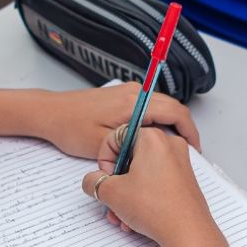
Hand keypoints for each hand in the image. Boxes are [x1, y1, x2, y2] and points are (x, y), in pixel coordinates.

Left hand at [36, 84, 199, 160]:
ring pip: (163, 108)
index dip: (190, 131)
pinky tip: (152, 141)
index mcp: (133, 103)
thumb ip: (132, 147)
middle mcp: (134, 93)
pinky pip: (150, 107)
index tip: (195, 149)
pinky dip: (158, 122)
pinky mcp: (123, 96)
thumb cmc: (70, 127)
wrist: (50, 113)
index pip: (176, 112)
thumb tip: (154, 152)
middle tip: (188, 153)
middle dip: (184, 130)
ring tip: (171, 150)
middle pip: (174, 108)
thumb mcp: (102, 144)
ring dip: (171, 126)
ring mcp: (129, 92)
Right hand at [81, 126, 215, 246]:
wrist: (187, 233)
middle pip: (129, 157)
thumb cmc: (156, 208)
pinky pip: (155, 183)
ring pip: (141, 173)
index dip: (104, 159)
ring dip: (126, 195)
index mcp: (152, 137)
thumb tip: (92, 181)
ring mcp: (179, 163)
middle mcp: (169, 145)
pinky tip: (135, 218)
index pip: (116, 136)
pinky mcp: (184, 180)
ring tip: (121, 216)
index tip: (105, 178)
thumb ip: (94, 182)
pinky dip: (143, 198)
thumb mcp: (111, 193)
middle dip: (116, 183)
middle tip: (110, 199)